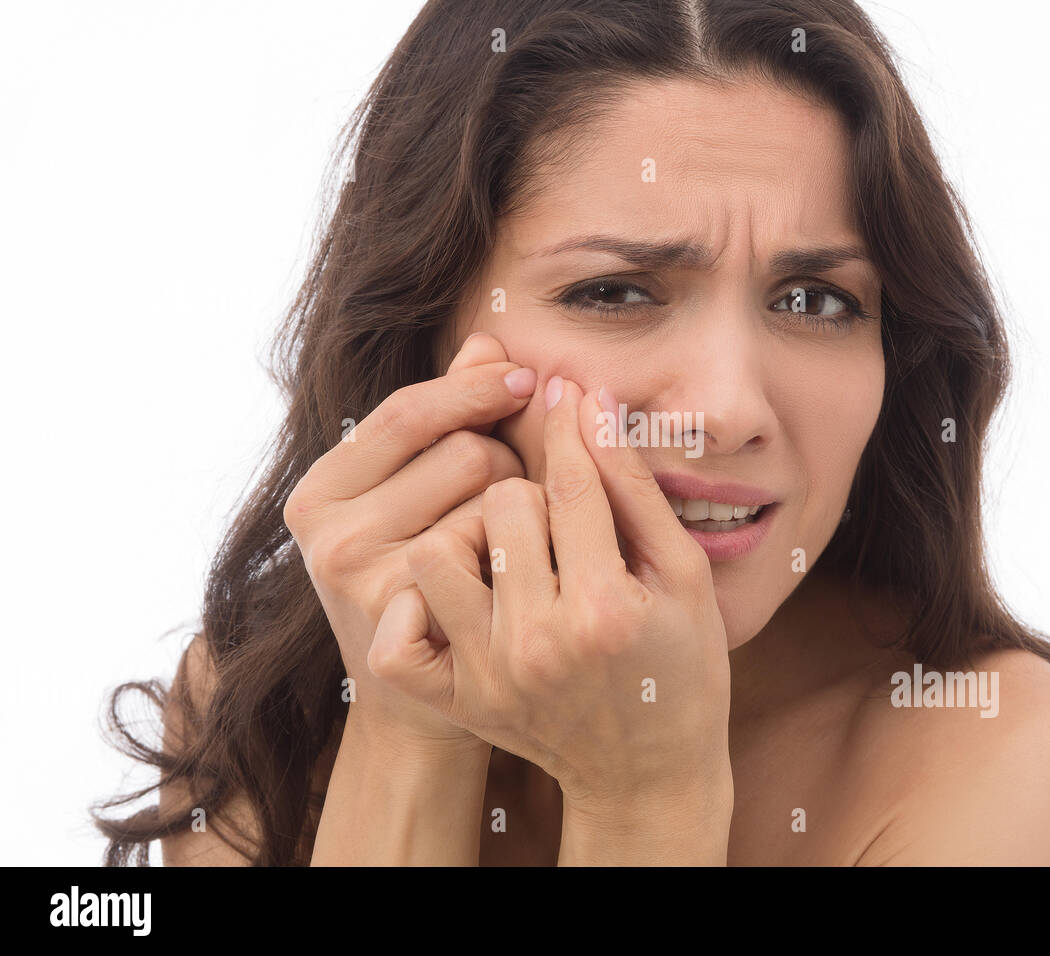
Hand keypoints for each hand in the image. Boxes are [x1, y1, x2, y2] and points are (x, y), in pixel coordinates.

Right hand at [283, 332, 534, 752]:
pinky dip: (520, 557)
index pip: (410, 412)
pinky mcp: (408, 618)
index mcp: (320, 490)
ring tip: (499, 548)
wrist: (424, 699)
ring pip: (491, 498)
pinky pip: (500, 550)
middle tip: (498, 507)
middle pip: (465, 451)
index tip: (523, 377)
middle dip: (504, 466)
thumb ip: (448, 417)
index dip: (474, 389)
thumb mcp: (418, 496)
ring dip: (518, 513)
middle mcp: (326, 533)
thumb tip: (487, 339)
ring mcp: (363, 581)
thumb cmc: (429, 580)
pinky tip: (506, 584)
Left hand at [368, 376, 732, 807]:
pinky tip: (463, 593)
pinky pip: (403, 630)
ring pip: (440, 549)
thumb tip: (587, 403)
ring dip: (473, 533)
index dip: (568, 425)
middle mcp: (538, 642)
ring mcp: (490, 673)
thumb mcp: (684, 576)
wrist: (648, 772)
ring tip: (509, 550)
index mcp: (605, 607)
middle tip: (556, 510)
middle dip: (531, 487)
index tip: (562, 391)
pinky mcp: (459, 697)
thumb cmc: (681, 664)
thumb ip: (634, 489)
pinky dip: (422, 603)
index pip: (570, 480)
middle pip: (502, 502)